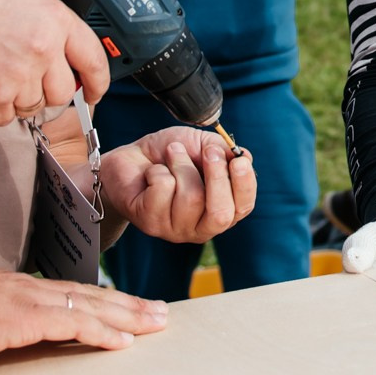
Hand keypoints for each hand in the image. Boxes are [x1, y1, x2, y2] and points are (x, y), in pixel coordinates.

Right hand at [0, 0, 110, 127]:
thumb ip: (48, 25)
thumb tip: (63, 53)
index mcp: (55, 19)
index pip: (94, 59)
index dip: (98, 81)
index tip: (94, 92)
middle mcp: (43, 48)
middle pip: (64, 92)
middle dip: (46, 91)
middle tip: (22, 79)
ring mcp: (21, 74)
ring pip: (33, 107)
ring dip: (16, 99)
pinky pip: (4, 118)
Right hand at [0, 269, 166, 367]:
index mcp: (15, 288)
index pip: (70, 293)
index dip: (102, 300)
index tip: (126, 307)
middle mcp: (28, 288)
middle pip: (91, 295)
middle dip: (128, 304)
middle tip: (160, 312)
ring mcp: (28, 300)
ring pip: (92, 306)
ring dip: (128, 316)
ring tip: (156, 323)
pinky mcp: (25, 318)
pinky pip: (75, 324)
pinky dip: (103, 332)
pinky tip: (124, 341)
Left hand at [99, 129, 255, 244]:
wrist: (131, 158)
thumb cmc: (169, 155)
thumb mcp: (201, 145)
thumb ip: (223, 152)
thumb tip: (243, 157)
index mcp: (221, 209)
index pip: (243, 208)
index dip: (244, 184)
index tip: (238, 160)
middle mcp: (201, 226)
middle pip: (220, 214)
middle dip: (216, 177)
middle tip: (208, 151)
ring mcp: (175, 229)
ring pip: (190, 198)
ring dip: (181, 164)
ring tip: (172, 153)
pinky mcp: (151, 223)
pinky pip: (163, 190)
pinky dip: (158, 171)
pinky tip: (152, 173)